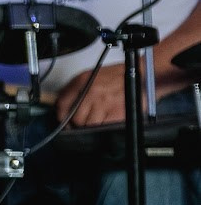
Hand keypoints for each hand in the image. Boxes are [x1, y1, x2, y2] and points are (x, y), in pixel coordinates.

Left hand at [48, 61, 176, 126]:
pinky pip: (104, 128)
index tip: (65, 122)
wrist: (142, 75)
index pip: (63, 104)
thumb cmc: (119, 77)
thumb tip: (66, 106)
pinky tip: (107, 124)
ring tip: (98, 123)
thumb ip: (77, 89)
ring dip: (92, 128)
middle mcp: (91, 91)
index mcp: (82, 81)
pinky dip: (104, 129)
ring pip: (88, 125)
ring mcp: (104, 103)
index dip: (62, 116)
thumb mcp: (92, 76)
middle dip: (79, 124)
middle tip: (84, 124)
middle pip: (75, 118)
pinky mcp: (117, 113)